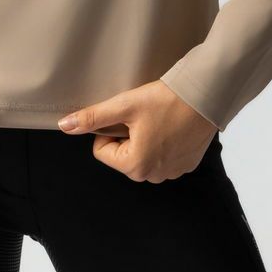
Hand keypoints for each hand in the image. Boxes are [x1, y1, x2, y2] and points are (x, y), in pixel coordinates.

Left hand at [55, 80, 218, 181]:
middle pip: (122, 155)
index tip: (124, 115)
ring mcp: (173, 172)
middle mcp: (154, 176)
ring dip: (144, 138)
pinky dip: (162, 141)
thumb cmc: (166, 100)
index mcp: (135, 166)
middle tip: (142, 115)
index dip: (108, 130)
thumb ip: (93, 118)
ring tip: (158, 118)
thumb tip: (65, 126)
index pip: (102, 152)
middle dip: (126, 135)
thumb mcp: (124, 105)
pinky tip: (171, 123)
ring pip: (142, 155)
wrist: (206, 95)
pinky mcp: (187, 164)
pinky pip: (163, 156)